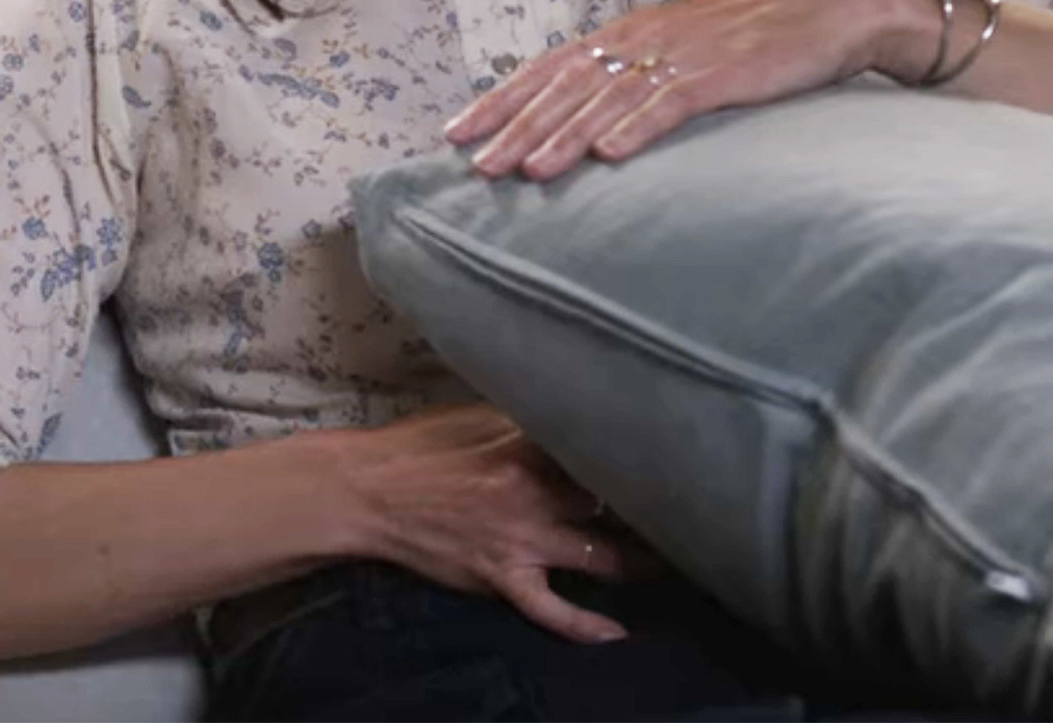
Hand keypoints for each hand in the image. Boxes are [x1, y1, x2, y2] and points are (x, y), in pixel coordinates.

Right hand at [327, 402, 642, 645]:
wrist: (370, 491)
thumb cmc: (419, 447)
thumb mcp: (473, 416)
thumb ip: (523, 422)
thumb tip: (565, 421)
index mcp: (525, 443)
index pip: (595, 449)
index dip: (631, 455)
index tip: (665, 457)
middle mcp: (532, 491)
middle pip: (609, 504)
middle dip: (646, 508)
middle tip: (682, 511)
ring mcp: (520, 540)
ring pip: (598, 557)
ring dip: (636, 563)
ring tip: (670, 562)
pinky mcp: (503, 577)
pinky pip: (553, 611)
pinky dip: (586, 627)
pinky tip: (617, 635)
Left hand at [443, 0, 932, 182]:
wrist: (833, 6)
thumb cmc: (758, 35)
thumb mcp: (687, 52)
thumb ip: (642, 78)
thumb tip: (593, 118)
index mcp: (630, 33)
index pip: (548, 67)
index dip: (502, 100)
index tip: (457, 133)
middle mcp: (643, 39)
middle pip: (564, 85)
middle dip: (515, 126)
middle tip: (473, 165)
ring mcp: (682, 53)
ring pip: (606, 98)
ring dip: (562, 135)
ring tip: (525, 170)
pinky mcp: (724, 71)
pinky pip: (669, 102)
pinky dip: (635, 127)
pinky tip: (607, 154)